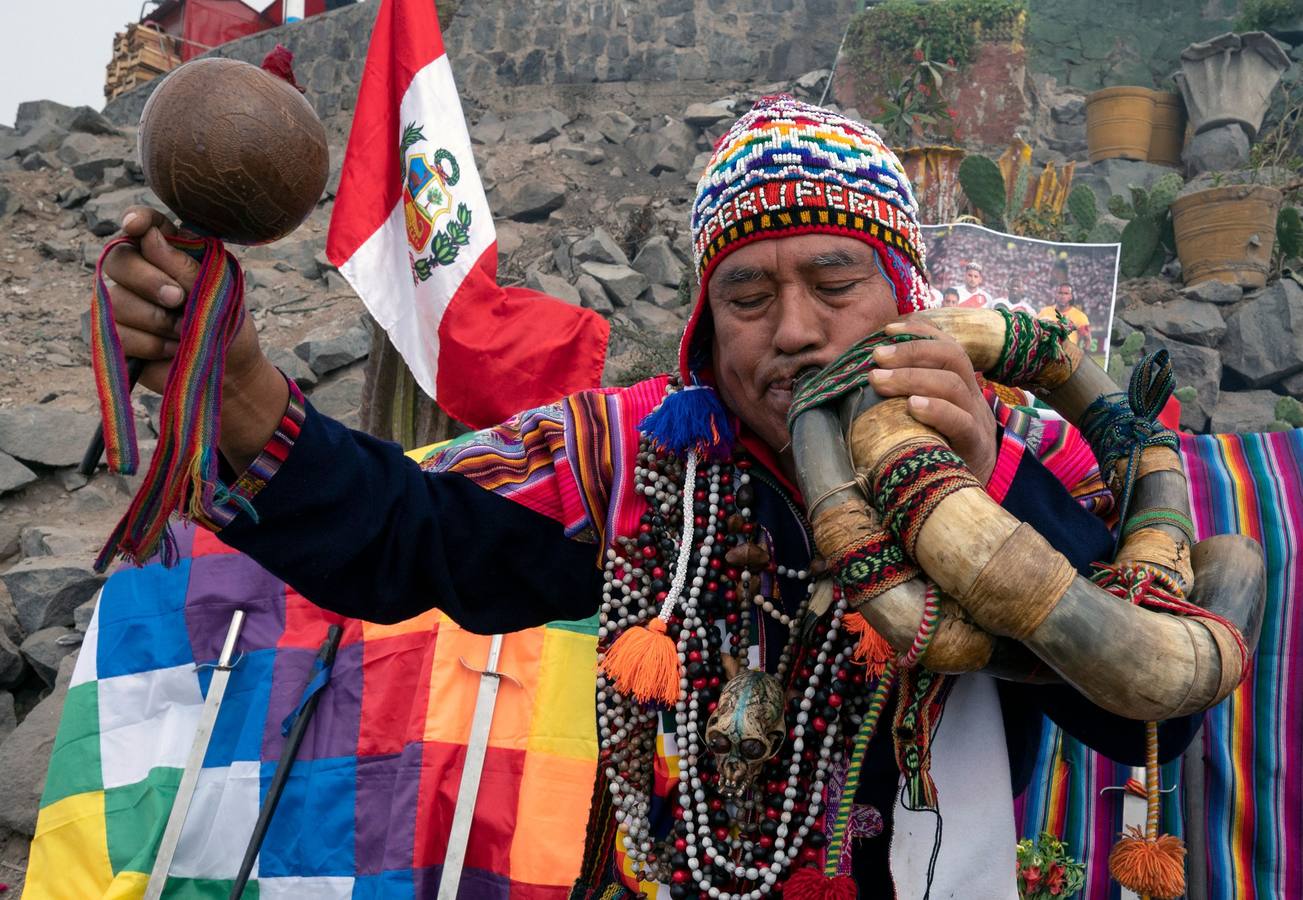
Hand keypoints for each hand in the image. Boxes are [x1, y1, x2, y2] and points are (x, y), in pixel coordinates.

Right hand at [97, 205, 286, 472]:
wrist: (229, 374)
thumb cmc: (226, 326)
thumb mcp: (217, 292)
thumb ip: (184, 266)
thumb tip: (147, 238)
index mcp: (170, 251)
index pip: (145, 224)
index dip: (136, 220)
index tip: (135, 226)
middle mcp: (140, 272)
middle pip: (118, 260)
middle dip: (148, 280)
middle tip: (178, 298)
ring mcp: (123, 303)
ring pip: (115, 300)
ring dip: (157, 320)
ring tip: (185, 333)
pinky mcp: (116, 336)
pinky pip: (115, 334)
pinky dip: (150, 344)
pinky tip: (172, 350)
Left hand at [866, 317, 997, 482]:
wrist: (971, 494)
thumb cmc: (939, 450)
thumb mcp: (925, 418)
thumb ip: (907, 395)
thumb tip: (867, 375)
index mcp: (959, 385)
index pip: (946, 346)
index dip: (919, 332)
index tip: (887, 329)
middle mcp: (971, 396)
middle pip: (951, 357)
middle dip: (911, 351)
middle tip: (876, 357)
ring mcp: (976, 419)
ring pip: (953, 384)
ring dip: (912, 377)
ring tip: (879, 380)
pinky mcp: (975, 446)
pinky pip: (961, 422)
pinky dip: (936, 410)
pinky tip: (912, 406)